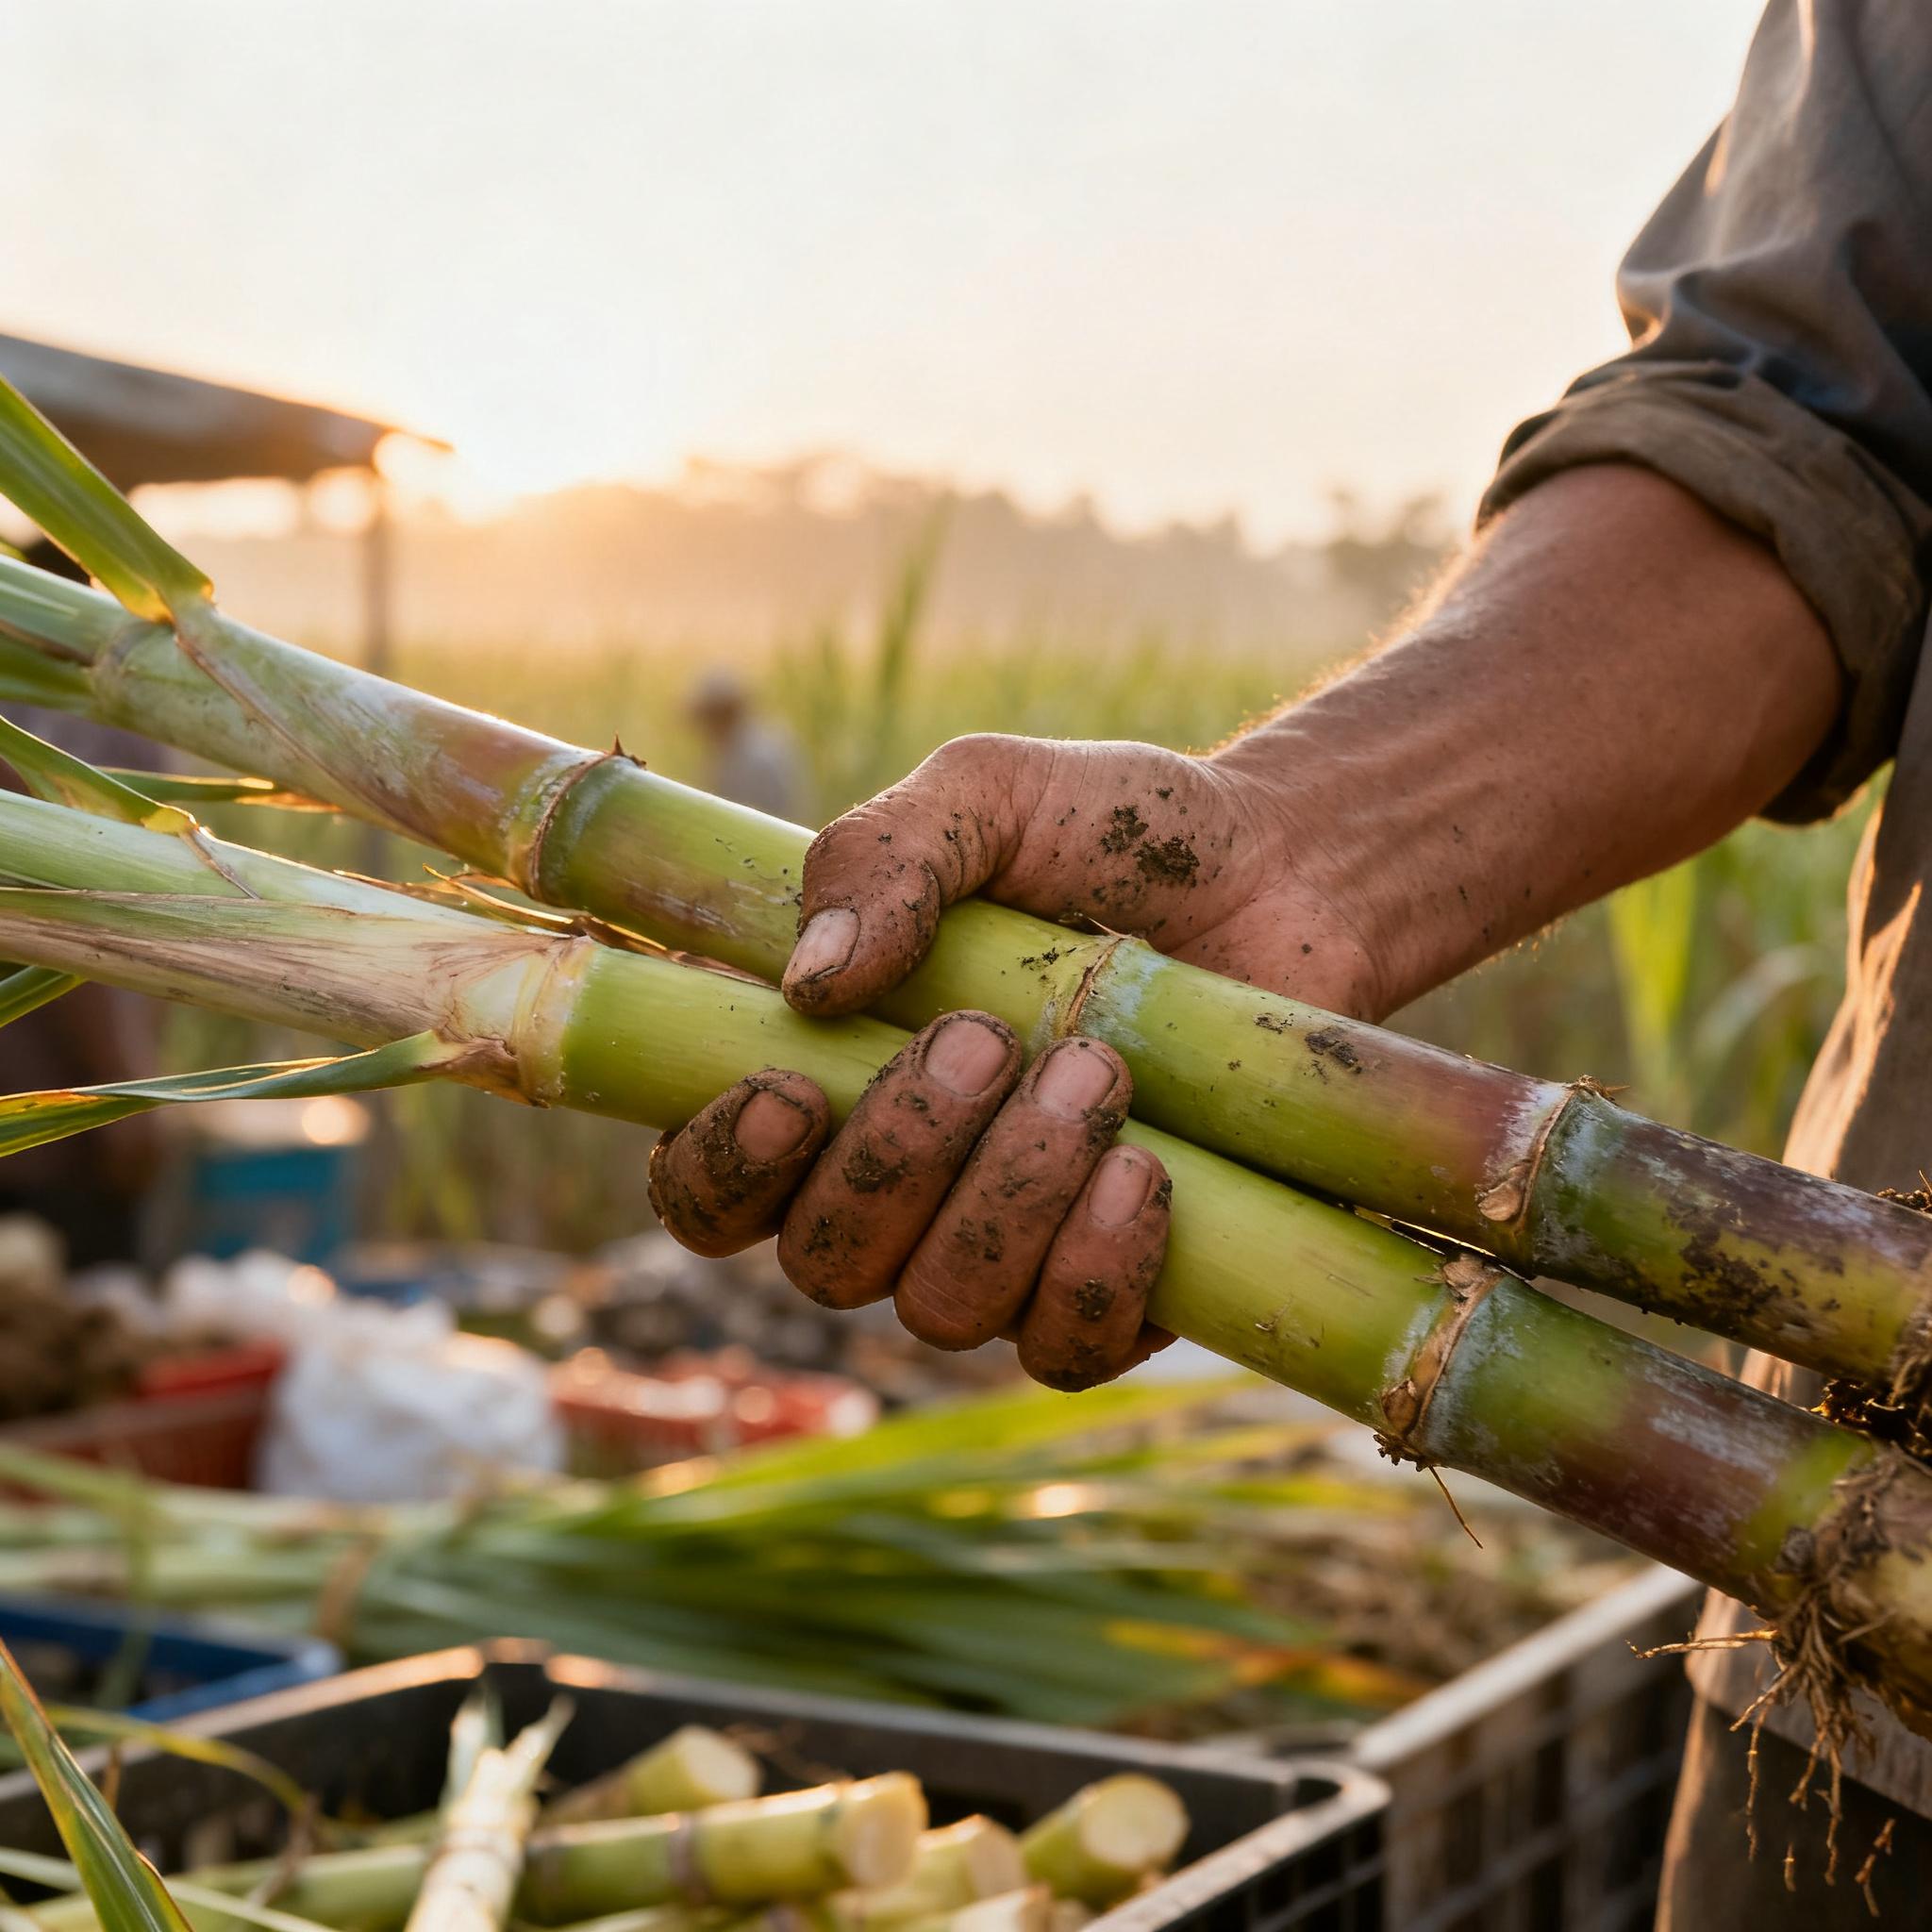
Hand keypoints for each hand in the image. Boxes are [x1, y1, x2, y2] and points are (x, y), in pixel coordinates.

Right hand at [650, 734, 1371, 1387]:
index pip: (708, 1191)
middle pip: (825, 1262)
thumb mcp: (987, 795)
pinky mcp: (1112, 1292)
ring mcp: (1001, 1254)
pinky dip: (1092, 1275)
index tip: (793, 1091)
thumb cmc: (1111, 835)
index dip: (718, 1173)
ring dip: (1008, 1196)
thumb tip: (810, 982)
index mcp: (828, 1082)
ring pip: (943, 1308)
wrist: (1284, 869)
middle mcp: (897, 1194)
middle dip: (898, 1157)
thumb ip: (884, 855)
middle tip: (989, 1037)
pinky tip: (1144, 1175)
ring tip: (1096, 1073)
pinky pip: (1064, 1352)